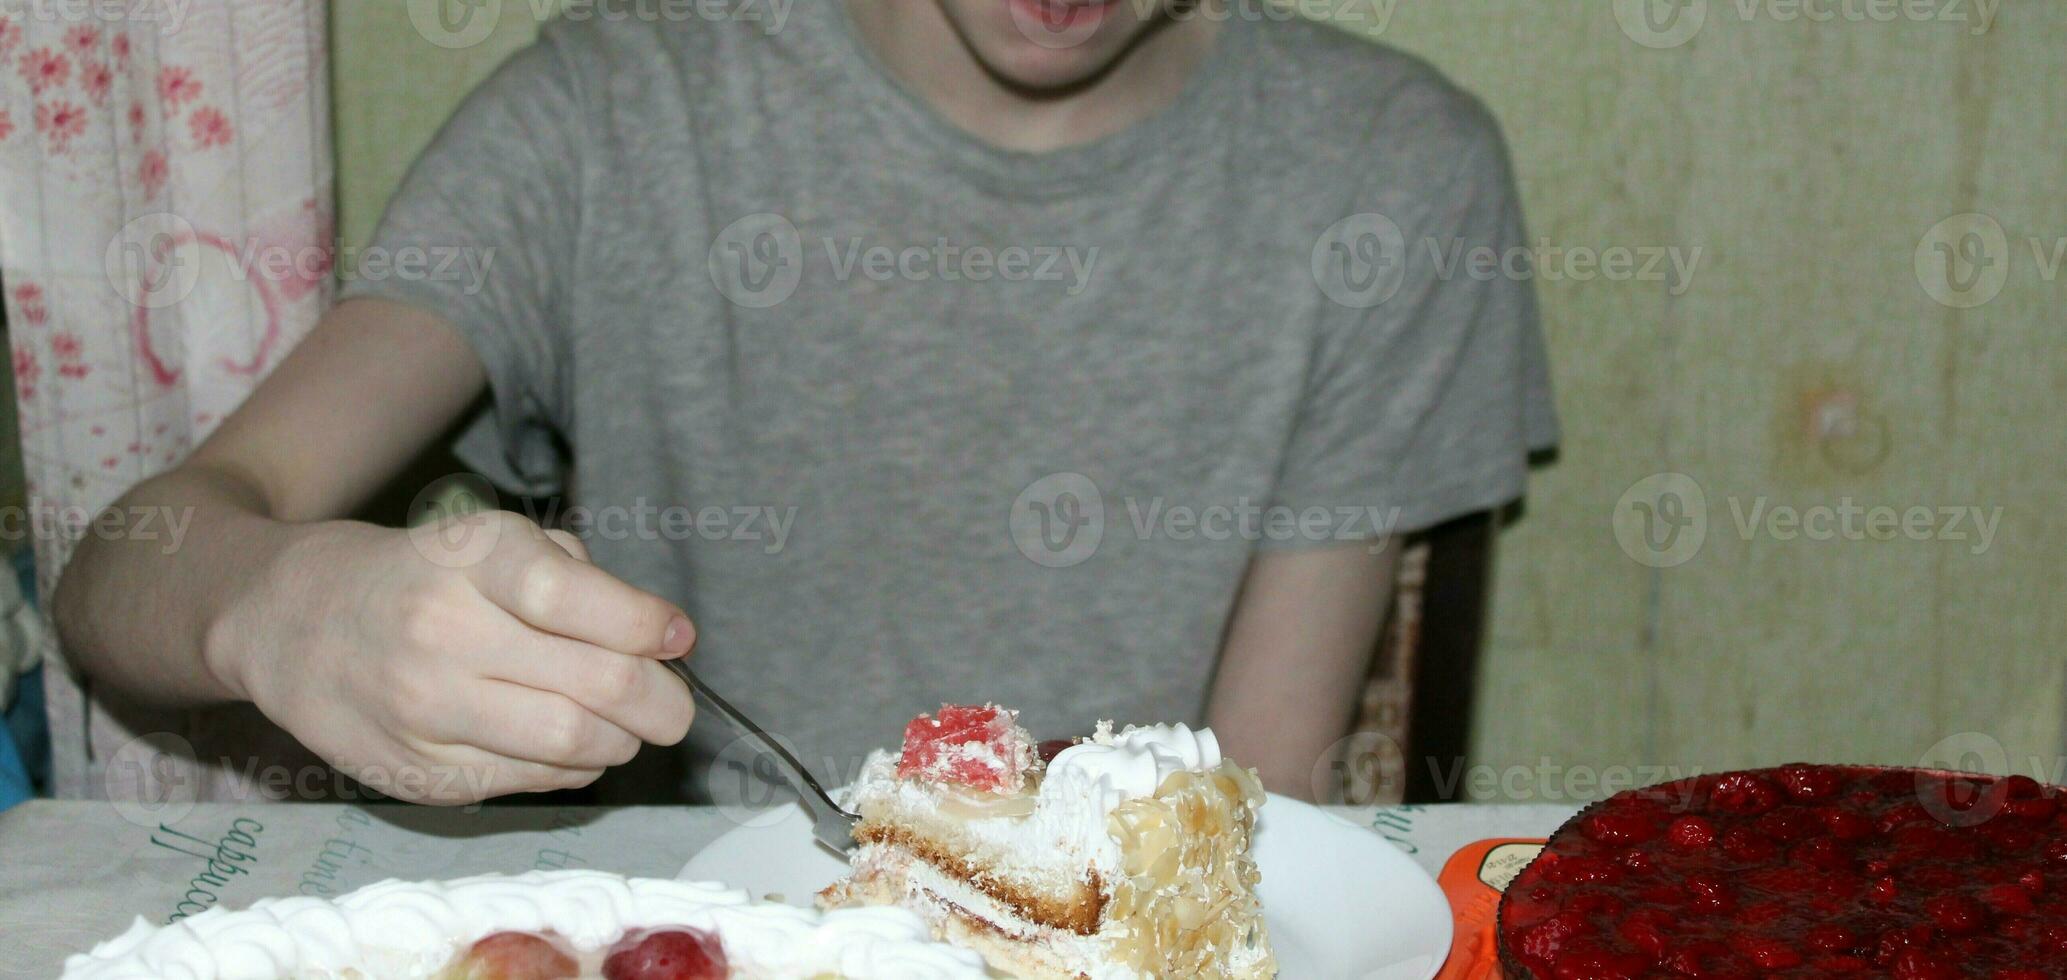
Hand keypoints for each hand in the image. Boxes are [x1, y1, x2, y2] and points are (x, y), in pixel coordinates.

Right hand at [215, 511, 696, 803]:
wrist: (289, 621)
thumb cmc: (421, 576)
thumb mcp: (489, 540)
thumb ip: (575, 577)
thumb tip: (662, 637)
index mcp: (468, 560)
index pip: (573, 597)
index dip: (646, 625)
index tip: (677, 637)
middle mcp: (442, 633)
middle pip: (595, 685)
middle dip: (663, 703)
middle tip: (677, 707)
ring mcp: (425, 710)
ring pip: (573, 745)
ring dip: (623, 741)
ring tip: (627, 725)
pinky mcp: (419, 774)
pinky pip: (532, 780)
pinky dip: (574, 766)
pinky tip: (571, 744)